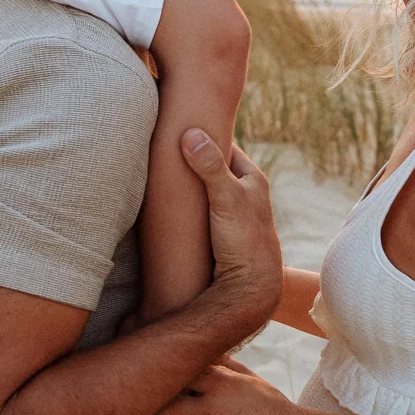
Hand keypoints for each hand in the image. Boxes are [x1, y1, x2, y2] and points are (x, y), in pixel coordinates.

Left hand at [154, 359, 310, 414]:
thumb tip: (201, 349)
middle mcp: (210, 410)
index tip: (177, 382)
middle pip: (162, 404)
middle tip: (173, 406)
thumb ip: (222, 364)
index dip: (174, 378)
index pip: (177, 374)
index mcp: (220, 384)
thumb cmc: (270, 405)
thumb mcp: (249, 377)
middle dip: (165, 404)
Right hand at [181, 131, 281, 322]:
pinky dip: (188, 204)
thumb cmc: (245, 242)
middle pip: (214, 166)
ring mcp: (232, 213)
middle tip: (164, 148)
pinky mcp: (220, 232)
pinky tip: (172, 206)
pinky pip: (201, 210)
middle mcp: (245, 193)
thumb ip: (210, 167)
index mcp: (252, 179)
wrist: (250, 289)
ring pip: (207, 189)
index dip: (205, 134)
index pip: (225, 145)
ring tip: (162, 175)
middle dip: (193, 158)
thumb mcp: (227, 199)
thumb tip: (191, 134)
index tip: (181, 124)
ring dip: (188, 184)